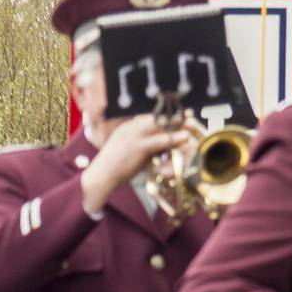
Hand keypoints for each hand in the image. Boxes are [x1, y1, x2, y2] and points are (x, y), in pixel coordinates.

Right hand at [80, 113, 194, 212]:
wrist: (100, 177)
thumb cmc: (113, 169)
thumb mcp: (129, 154)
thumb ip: (144, 148)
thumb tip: (161, 148)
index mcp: (126, 128)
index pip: (149, 117)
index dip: (165, 115)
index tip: (178, 114)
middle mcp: (130, 128)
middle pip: (156, 118)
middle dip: (173, 116)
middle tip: (189, 114)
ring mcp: (133, 136)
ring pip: (159, 126)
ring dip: (177, 124)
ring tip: (191, 122)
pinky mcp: (137, 147)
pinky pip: (159, 140)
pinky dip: (173, 138)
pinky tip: (184, 137)